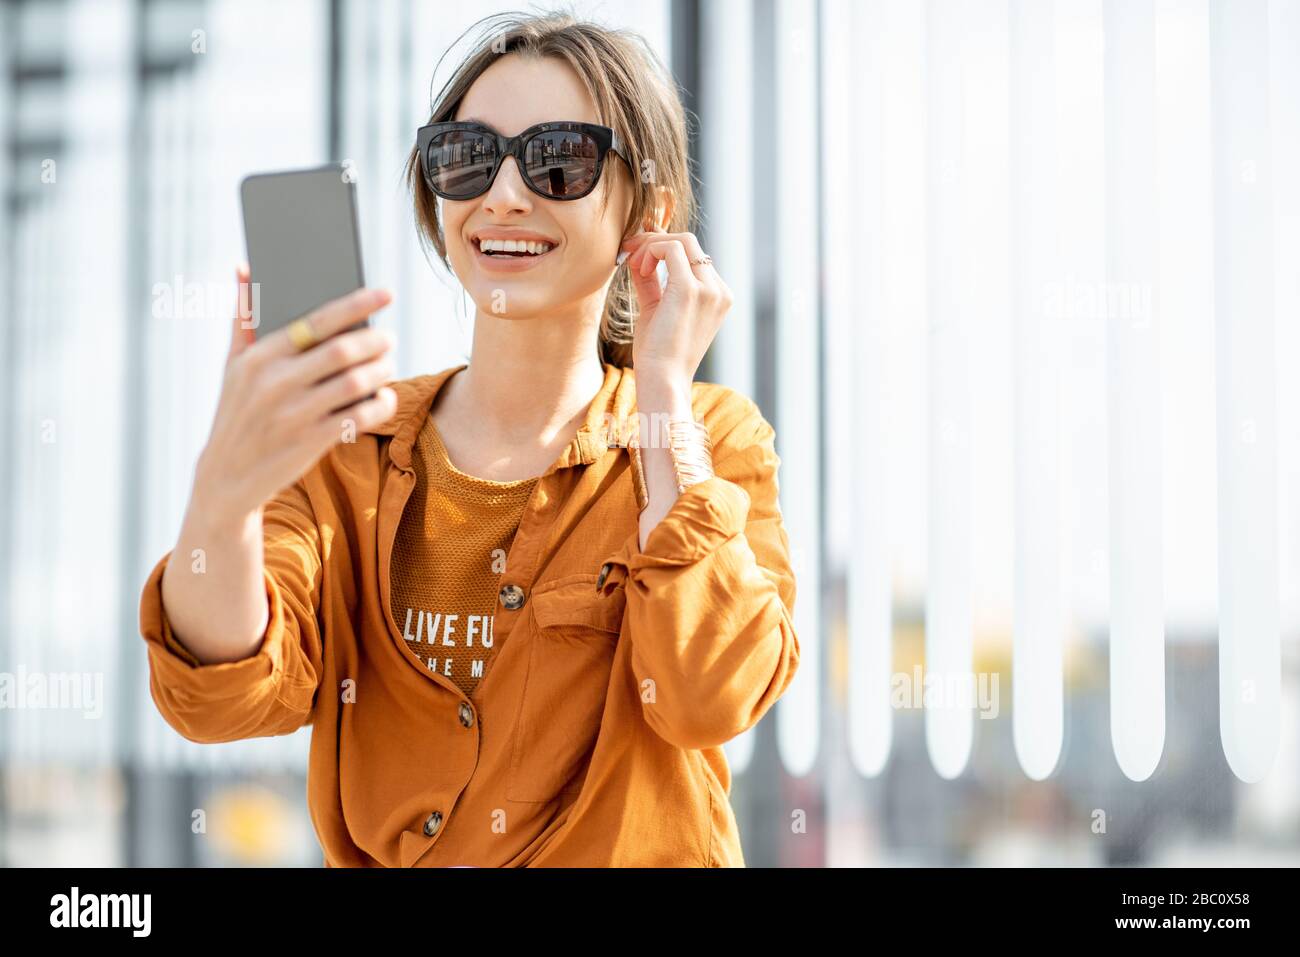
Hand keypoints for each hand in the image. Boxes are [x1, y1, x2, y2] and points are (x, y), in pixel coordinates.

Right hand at [193, 264, 398, 527]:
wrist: (227, 477)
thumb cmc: (236, 412)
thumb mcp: (231, 366)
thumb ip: (243, 318)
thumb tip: (243, 267)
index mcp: (259, 357)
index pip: (317, 322)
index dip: (357, 305)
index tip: (386, 294)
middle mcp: (276, 383)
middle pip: (344, 351)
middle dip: (376, 341)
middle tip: (390, 338)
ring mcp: (294, 414)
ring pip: (356, 383)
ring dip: (383, 371)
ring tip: (388, 365)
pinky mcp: (310, 443)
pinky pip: (360, 417)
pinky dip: (381, 404)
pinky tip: (384, 397)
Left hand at [620, 227, 733, 384]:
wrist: (662, 380)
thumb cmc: (659, 354)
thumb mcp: (657, 309)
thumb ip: (652, 281)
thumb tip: (639, 255)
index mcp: (717, 296)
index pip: (692, 256)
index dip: (661, 249)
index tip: (635, 257)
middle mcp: (719, 290)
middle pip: (689, 242)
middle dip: (654, 241)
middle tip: (629, 252)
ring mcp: (709, 289)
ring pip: (681, 240)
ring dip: (650, 245)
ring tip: (631, 263)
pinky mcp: (690, 290)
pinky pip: (670, 249)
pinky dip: (649, 251)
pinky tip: (637, 268)